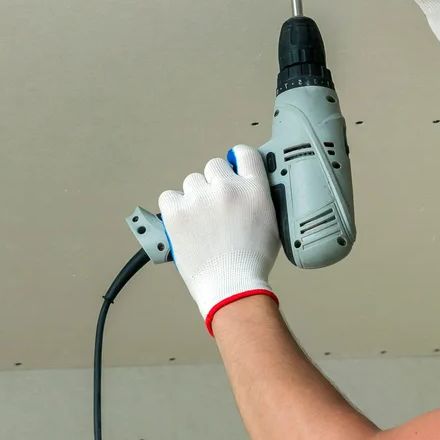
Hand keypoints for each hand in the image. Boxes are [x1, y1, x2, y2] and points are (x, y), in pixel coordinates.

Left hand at [159, 145, 280, 332]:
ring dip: (194, 197)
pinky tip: (183, 222)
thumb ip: (257, 197)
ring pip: (191, 182)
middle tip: (215, 208)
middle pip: (214, 166)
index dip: (236, 159)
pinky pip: (169, 196)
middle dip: (213, 183)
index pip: (244, 153)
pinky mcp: (177, 211)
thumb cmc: (251, 262)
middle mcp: (227, 188)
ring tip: (200, 222)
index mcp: (253, 189)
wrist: (231, 286)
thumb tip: (245, 186)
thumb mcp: (270, 222)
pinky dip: (173, 208)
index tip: (232, 166)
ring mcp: (200, 198)